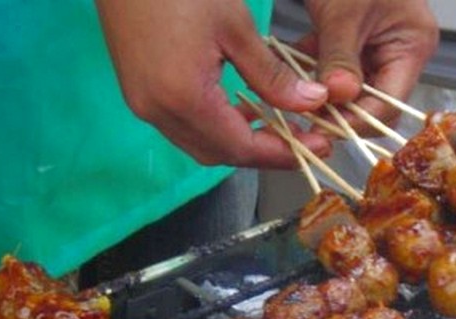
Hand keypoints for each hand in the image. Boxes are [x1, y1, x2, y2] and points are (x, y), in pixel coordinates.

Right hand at [95, 0, 332, 167]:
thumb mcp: (236, 28)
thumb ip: (272, 76)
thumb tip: (311, 102)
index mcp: (183, 97)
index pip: (240, 147)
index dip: (281, 153)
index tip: (316, 148)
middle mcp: (158, 111)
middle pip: (220, 154)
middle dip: (263, 152)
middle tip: (304, 140)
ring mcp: (143, 104)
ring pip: (201, 144)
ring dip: (240, 141)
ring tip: (278, 125)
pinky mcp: (139, 92)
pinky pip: (184, 126)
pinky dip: (217, 126)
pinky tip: (241, 109)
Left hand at [299, 0, 438, 131]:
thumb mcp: (343, 12)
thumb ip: (340, 58)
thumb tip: (338, 99)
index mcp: (413, 45)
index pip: (390, 103)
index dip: (358, 121)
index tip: (323, 128)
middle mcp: (400, 51)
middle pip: (372, 102)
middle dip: (339, 112)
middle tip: (304, 120)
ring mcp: (376, 46)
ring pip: (350, 89)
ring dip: (321, 95)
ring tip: (291, 100)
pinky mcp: (353, 40)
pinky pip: (334, 68)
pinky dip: (312, 72)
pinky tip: (287, 75)